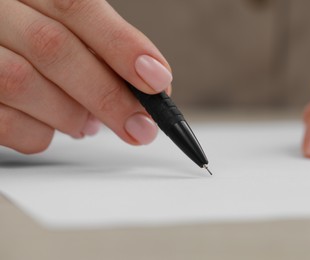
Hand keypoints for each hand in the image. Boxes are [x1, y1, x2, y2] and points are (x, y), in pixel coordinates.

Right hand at [0, 0, 171, 153]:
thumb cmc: (31, 41)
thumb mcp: (60, 28)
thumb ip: (96, 48)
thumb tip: (144, 85)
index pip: (76, 6)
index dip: (122, 45)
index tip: (158, 79)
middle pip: (53, 48)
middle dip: (107, 95)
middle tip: (141, 126)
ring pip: (22, 84)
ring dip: (71, 116)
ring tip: (87, 123)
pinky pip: (4, 122)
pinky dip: (40, 134)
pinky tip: (52, 127)